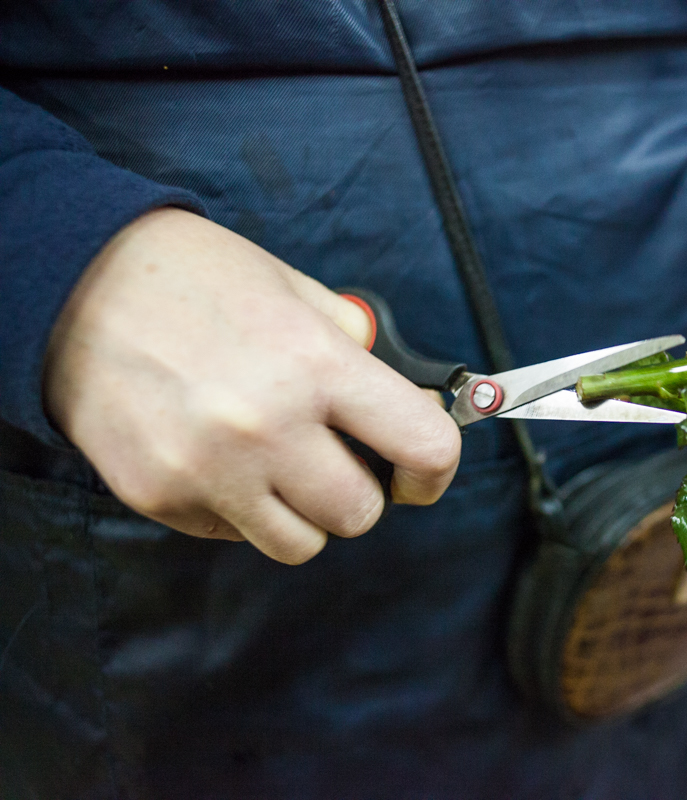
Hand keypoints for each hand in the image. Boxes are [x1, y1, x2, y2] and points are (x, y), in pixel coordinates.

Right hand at [43, 208, 460, 563]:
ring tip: (278, 461)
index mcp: (316, 365)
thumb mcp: (295, 290)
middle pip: (362, 514)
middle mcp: (268, 427)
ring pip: (301, 543)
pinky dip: (241, 508)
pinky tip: (220, 457)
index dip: (435, 469)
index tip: (421, 471)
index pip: (424, 448)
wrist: (70, 284)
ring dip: (304, 511)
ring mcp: (210, 471)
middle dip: (361, 491)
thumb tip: (402, 401)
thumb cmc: (192, 278)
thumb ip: (355, 350)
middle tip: (337, 456)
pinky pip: (233, 534)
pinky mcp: (161, 497)